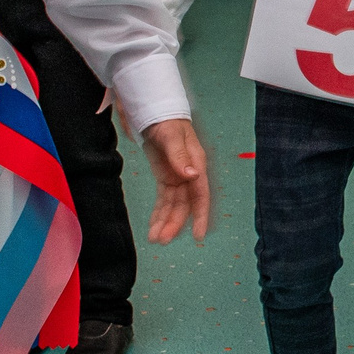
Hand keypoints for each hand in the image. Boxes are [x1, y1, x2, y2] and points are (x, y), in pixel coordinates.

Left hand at [138, 117, 211, 244]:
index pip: (200, 195)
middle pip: (184, 205)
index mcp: (196, 165)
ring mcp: (178, 178)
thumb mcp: (172, 137)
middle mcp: (189, 175)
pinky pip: (164, 200)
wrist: (158, 114)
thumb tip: (193, 175)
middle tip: (162, 240)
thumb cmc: (168, 122)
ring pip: (173, 206)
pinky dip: (159, 213)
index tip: (198, 235)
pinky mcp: (166, 178)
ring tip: (154, 239)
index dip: (200, 216)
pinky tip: (153, 226)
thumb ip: (181, 156)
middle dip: (174, 224)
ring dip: (165, 222)